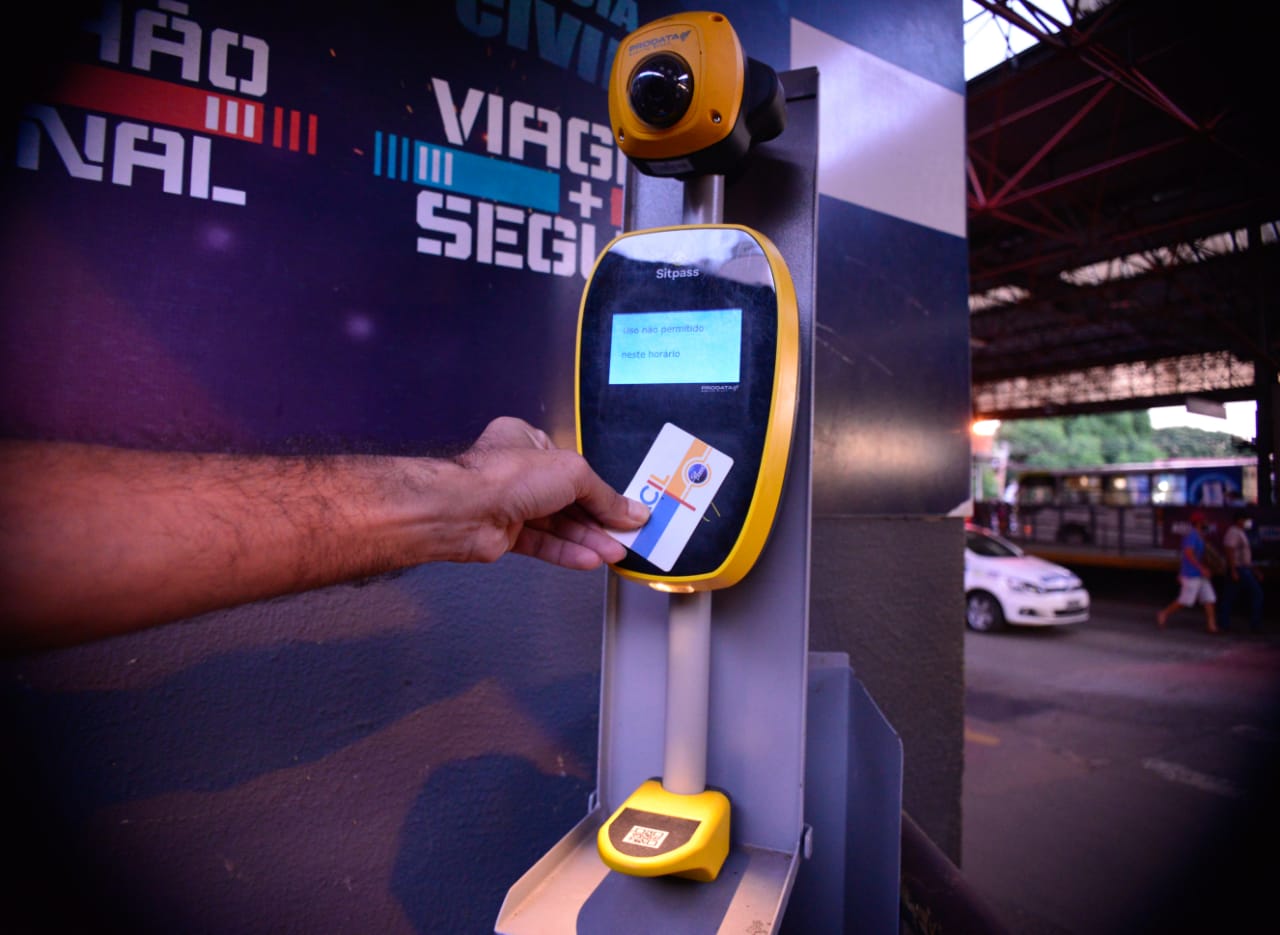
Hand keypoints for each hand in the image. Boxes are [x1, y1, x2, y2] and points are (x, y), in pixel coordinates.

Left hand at [454, 417, 647, 569]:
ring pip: (556, 524)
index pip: (573, 468)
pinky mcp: (504, 533)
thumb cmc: (506, 475)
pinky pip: (542, 543)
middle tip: (625, 536)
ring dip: (587, 540)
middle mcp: (517, 471)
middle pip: (568, 499)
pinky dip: (566, 552)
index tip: (625, 508)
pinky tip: (589, 559)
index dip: (600, 490)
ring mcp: (509, 503)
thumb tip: (632, 512)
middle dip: (598, 520)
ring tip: (615, 553)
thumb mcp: (573, 474)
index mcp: (527, 440)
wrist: (464, 510)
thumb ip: (605, 497)